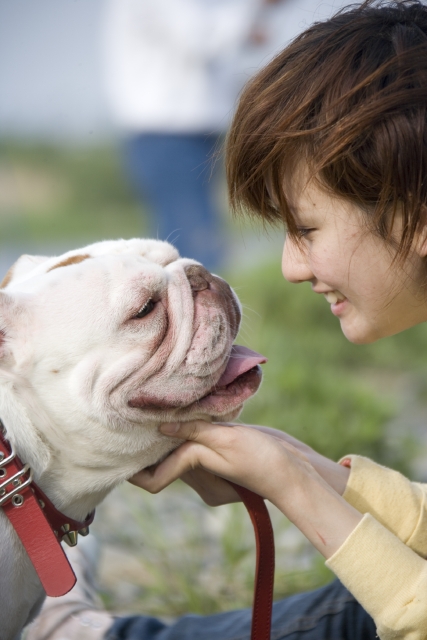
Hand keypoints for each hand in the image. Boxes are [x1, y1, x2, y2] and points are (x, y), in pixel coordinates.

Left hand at [130, 420, 361, 558]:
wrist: (297, 470)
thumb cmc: (264, 458)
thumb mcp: (228, 440)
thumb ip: (194, 431)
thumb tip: (161, 427)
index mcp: (198, 478)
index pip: (154, 479)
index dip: (135, 467)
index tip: (119, 445)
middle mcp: (200, 477)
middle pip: (162, 461)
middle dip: (150, 442)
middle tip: (135, 414)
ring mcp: (211, 468)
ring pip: (178, 449)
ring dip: (170, 431)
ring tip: (159, 406)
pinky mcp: (220, 455)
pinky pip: (194, 442)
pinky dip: (189, 428)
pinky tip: (189, 409)